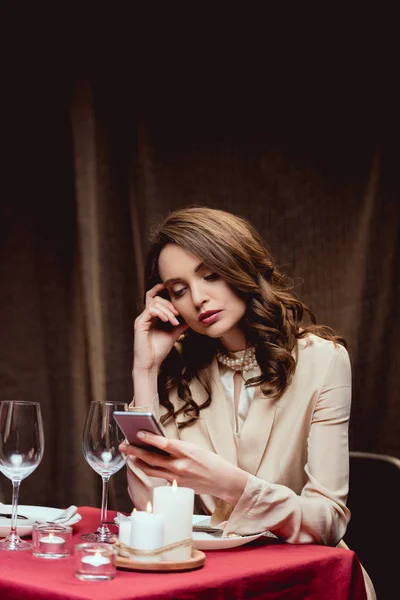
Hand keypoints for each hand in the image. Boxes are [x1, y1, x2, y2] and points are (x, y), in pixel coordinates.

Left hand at [120, 432, 247, 505]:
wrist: (224, 481)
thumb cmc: (211, 462)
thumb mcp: (196, 449)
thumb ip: (177, 447)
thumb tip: (158, 443)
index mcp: (187, 452)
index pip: (163, 444)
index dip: (149, 438)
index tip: (138, 433)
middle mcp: (180, 466)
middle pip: (152, 459)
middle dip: (135, 451)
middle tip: (124, 446)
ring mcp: (177, 478)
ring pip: (151, 470)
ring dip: (138, 463)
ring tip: (129, 456)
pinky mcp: (176, 487)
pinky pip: (159, 477)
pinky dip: (150, 470)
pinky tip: (143, 465)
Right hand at [133, 283, 187, 372]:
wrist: (151, 364)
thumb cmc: (160, 350)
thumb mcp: (174, 332)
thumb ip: (181, 323)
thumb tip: (191, 315)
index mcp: (152, 316)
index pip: (154, 297)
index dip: (161, 290)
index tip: (173, 290)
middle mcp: (146, 315)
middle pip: (157, 298)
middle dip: (170, 304)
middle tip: (178, 314)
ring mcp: (142, 319)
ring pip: (155, 303)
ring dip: (168, 310)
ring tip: (174, 321)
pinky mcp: (140, 324)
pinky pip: (150, 310)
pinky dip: (161, 313)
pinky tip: (168, 320)